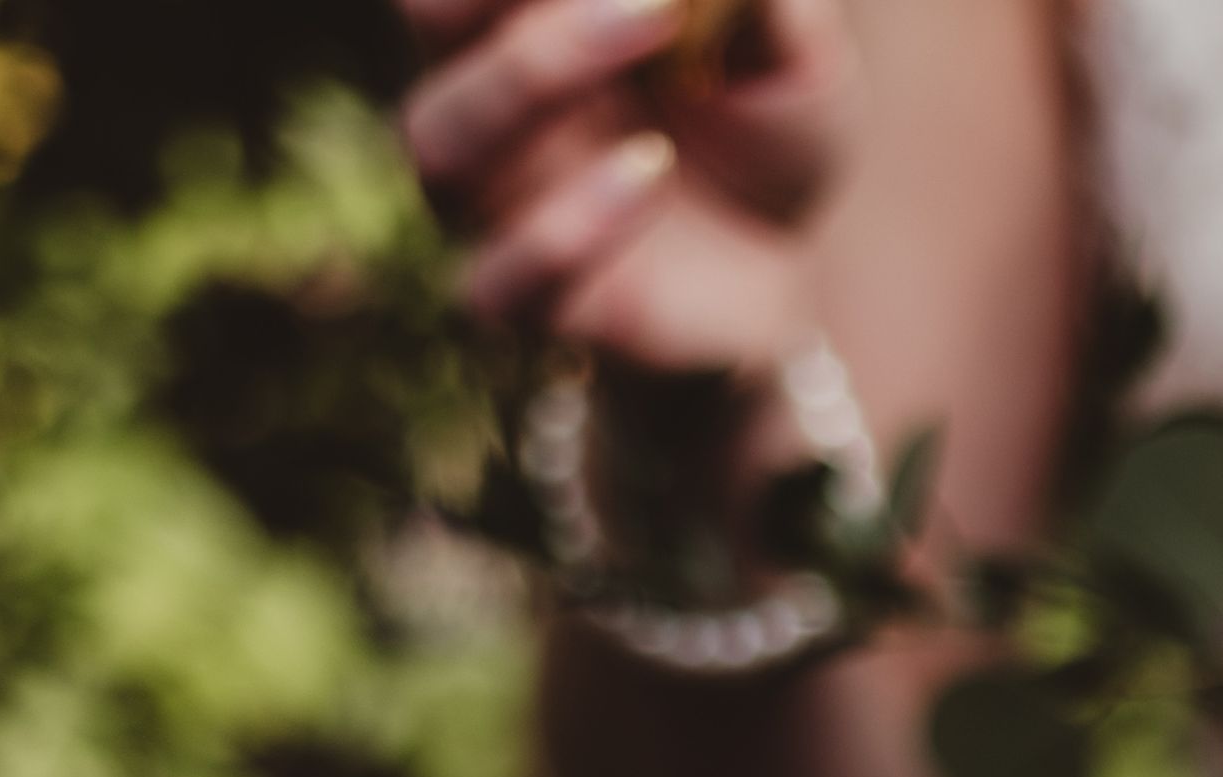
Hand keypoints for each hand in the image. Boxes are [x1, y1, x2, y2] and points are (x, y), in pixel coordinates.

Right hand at [404, 0, 856, 375]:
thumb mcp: (789, 47)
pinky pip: (504, 275)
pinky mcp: (527, 302)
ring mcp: (495, 204)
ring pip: (444, 139)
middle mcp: (484, 99)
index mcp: (524, 18)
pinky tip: (651, 170)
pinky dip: (569, 222)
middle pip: (433, 15)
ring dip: (530, 70)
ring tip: (652, 18)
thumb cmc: (760, 133)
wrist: (778, 273)